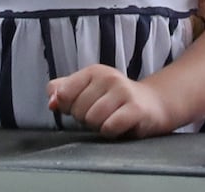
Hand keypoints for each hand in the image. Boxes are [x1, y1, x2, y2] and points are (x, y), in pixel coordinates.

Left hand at [47, 64, 171, 137]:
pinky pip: (109, 127)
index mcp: (93, 71)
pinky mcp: (135, 109)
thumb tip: (51, 101)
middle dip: (86, 119)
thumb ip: (64, 91)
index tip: (82, 106)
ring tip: (111, 119)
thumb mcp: (88, 90)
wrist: (153, 104)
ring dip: (99, 126)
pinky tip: (119, 126)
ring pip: (92, 120)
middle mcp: (108, 77)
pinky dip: (110, 132)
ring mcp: (123, 92)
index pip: (63, 93)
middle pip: (78, 110)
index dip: (68, 107)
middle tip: (102, 114)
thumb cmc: (114, 99)